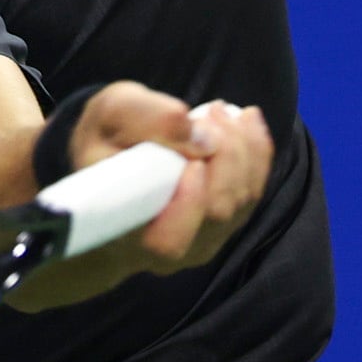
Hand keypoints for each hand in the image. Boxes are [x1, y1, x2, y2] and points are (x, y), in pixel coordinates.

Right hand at [68, 82, 273, 272]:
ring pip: (240, 204)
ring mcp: (198, 242)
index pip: (167, 240)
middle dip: (226, 156)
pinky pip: (252, 195)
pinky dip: (257, 154)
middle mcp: (163, 250)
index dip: (191, 201)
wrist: (109, 162)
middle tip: (210, 110)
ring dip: (244, 150)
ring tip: (225, 112)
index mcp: (124, 230)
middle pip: (216, 214)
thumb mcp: (108, 114)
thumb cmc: (103, 140)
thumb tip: (200, 134)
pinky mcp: (221, 228)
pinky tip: (246, 122)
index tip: (195, 156)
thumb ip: (145, 118)